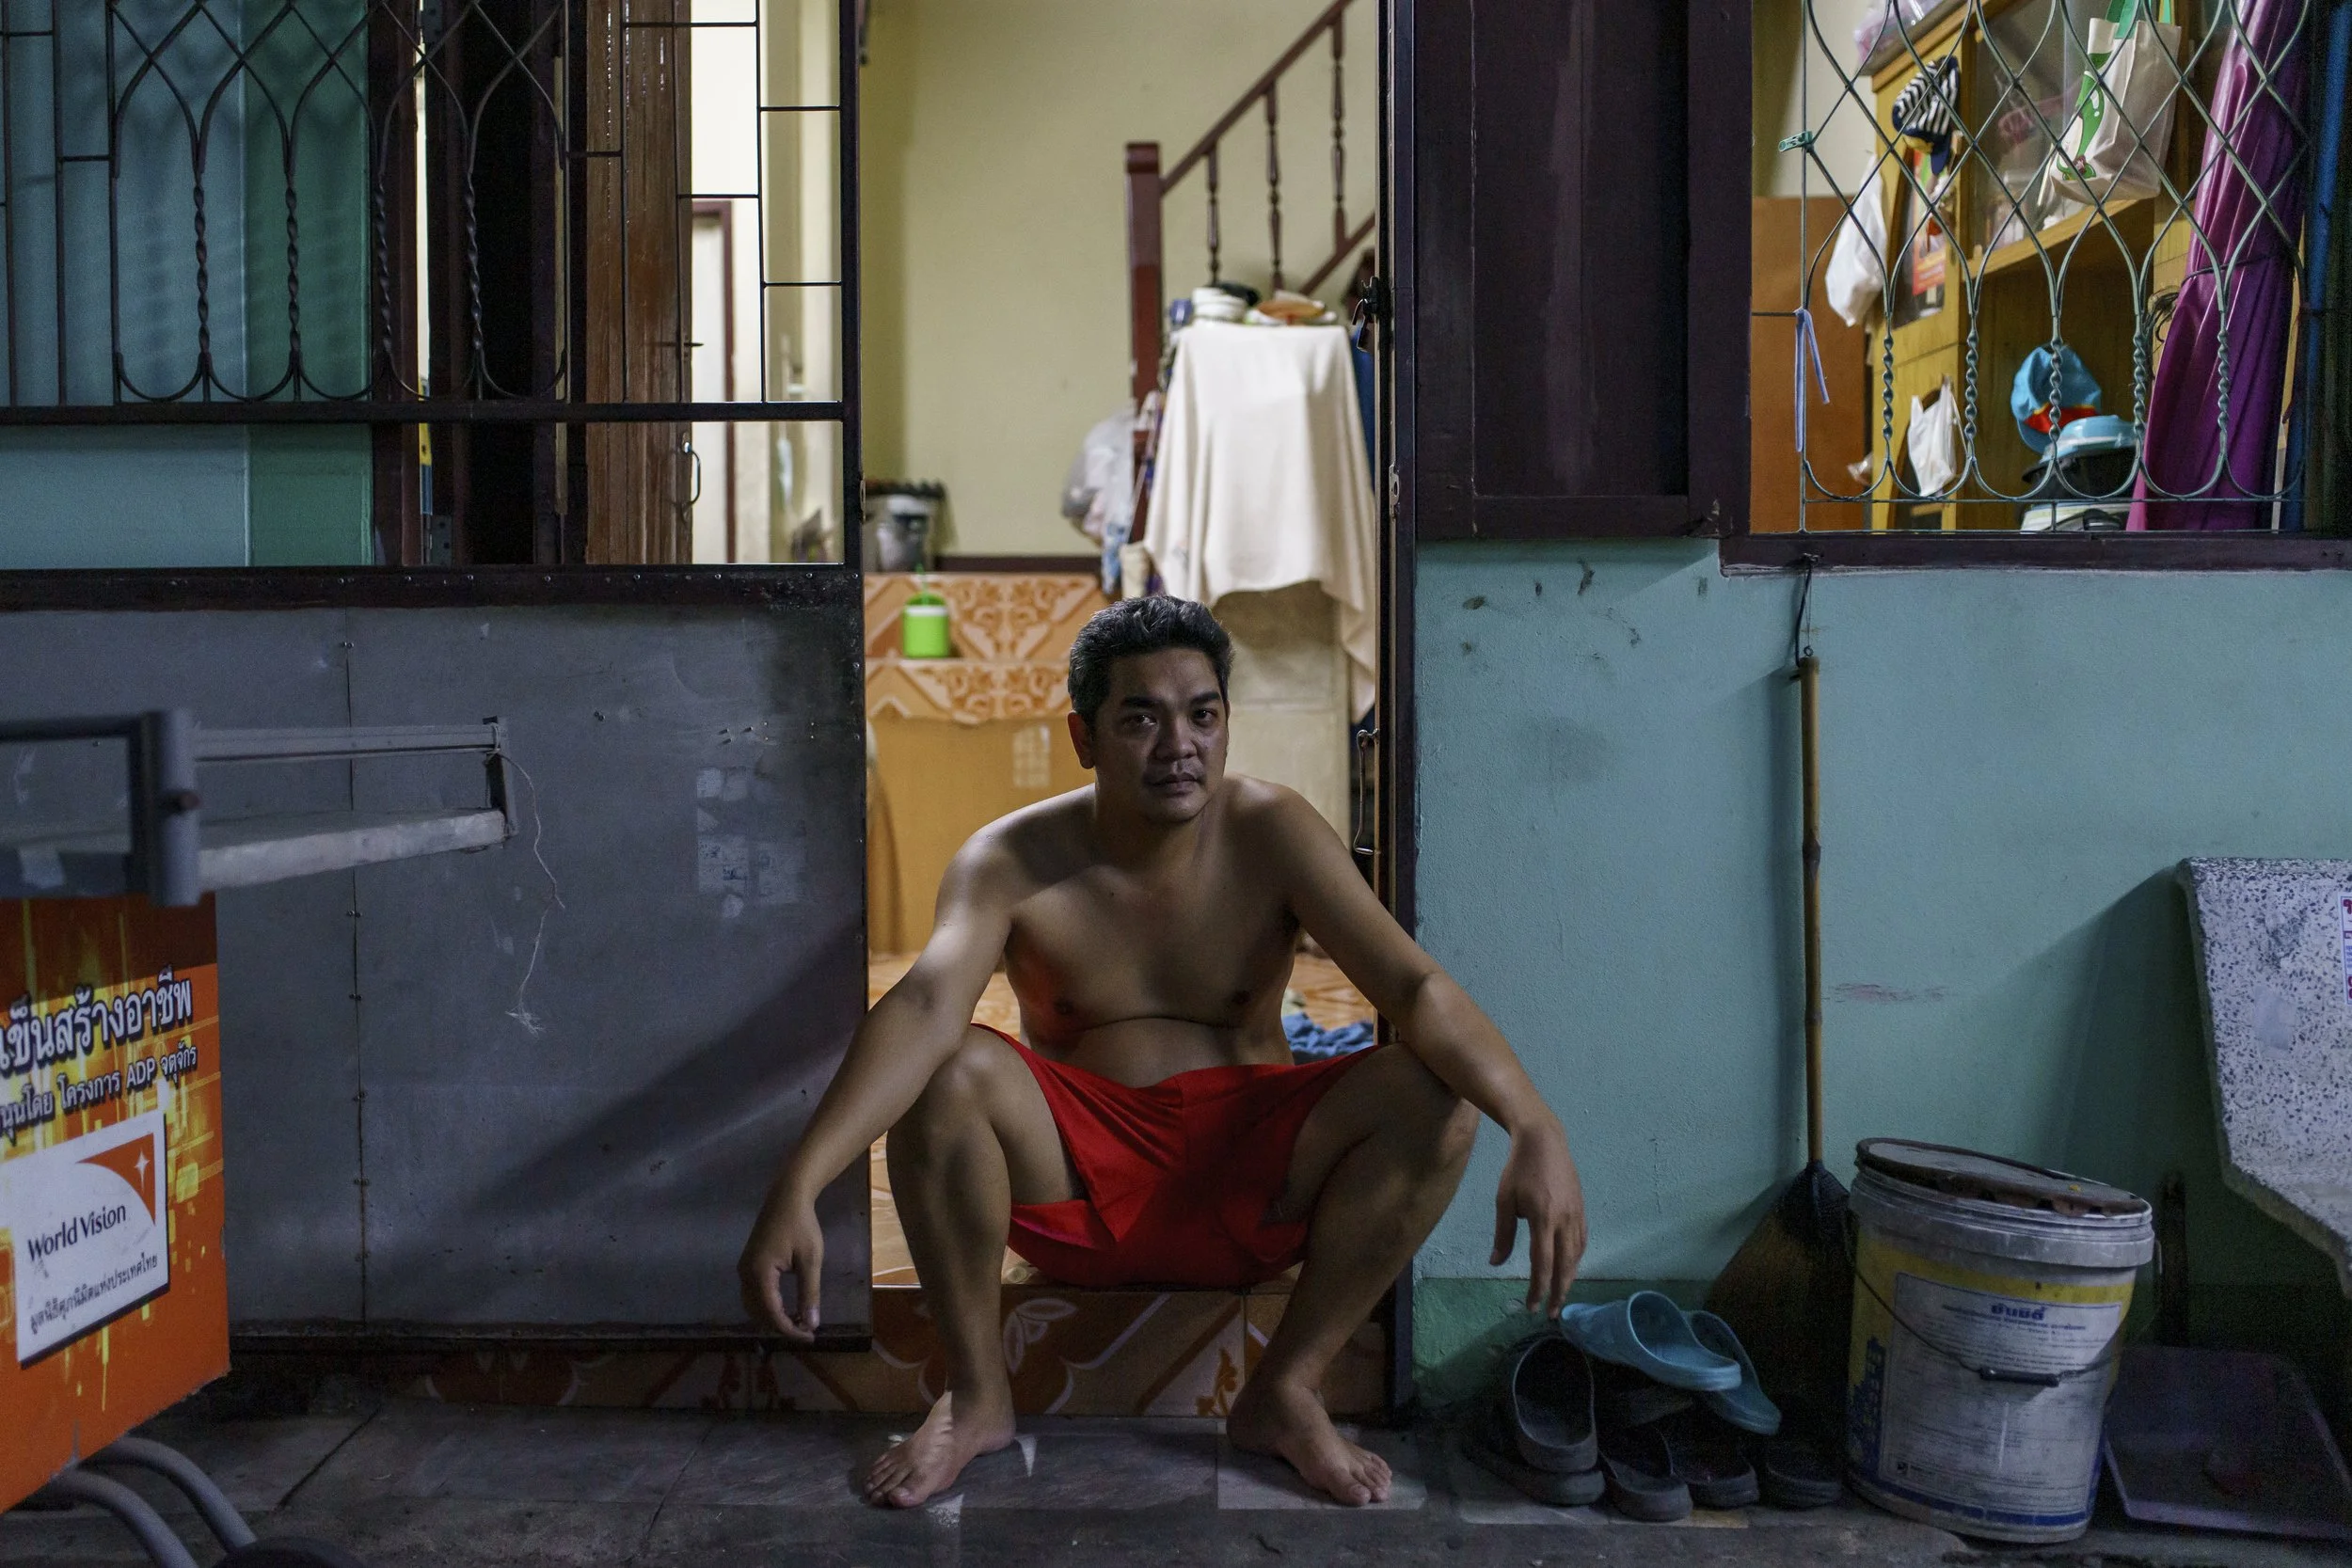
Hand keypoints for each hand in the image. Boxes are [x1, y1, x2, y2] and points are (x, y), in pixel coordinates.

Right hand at [738, 1185, 823, 1341]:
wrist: (787, 1198)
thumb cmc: (802, 1225)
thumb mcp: (811, 1260)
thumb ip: (809, 1293)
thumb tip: (811, 1324)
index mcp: (759, 1274)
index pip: (772, 1313)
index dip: (790, 1330)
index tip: (810, 1337)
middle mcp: (745, 1274)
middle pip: (758, 1314)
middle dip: (781, 1326)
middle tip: (806, 1330)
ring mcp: (743, 1270)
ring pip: (753, 1307)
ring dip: (773, 1318)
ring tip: (798, 1321)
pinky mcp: (747, 1266)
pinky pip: (753, 1296)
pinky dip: (767, 1307)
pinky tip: (786, 1307)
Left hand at [1489, 1119, 1585, 1316]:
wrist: (1544, 1140)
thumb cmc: (1517, 1169)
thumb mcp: (1504, 1200)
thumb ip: (1503, 1234)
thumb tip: (1495, 1263)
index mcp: (1543, 1218)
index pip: (1542, 1263)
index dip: (1538, 1288)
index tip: (1532, 1306)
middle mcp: (1564, 1220)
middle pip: (1564, 1265)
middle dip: (1558, 1292)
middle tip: (1551, 1313)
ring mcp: (1576, 1214)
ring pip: (1576, 1255)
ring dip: (1569, 1278)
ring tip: (1560, 1296)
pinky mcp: (1581, 1209)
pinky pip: (1582, 1240)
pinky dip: (1576, 1259)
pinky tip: (1570, 1267)